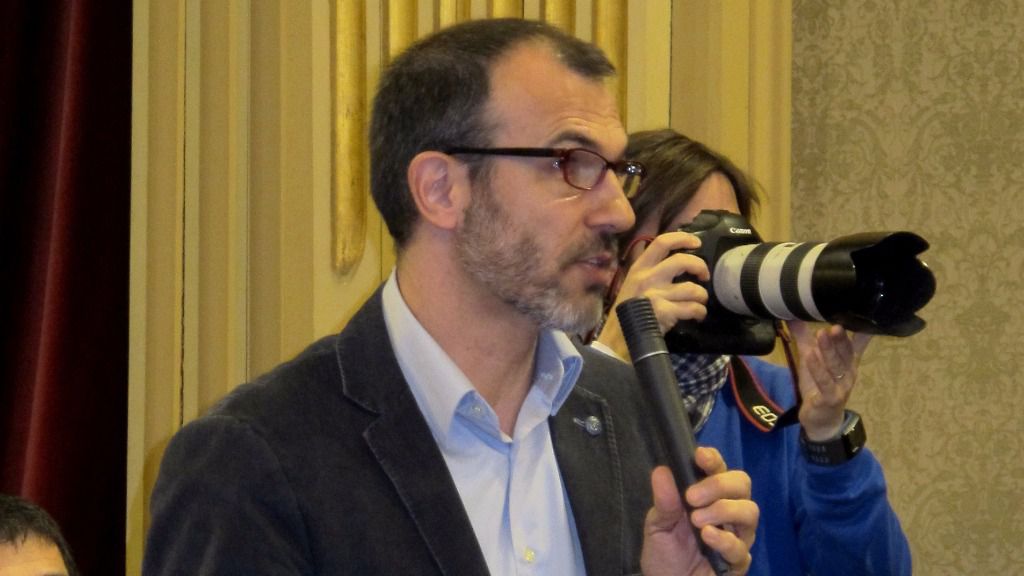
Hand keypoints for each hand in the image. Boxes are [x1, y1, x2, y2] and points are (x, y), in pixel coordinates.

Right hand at [598, 232, 709, 358]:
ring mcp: (656, 295)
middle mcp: (648, 278)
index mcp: (639, 268)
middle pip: (682, 261)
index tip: (696, 243)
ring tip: (700, 301)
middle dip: (700, 266)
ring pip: (693, 288)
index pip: (661, 243)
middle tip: (704, 275)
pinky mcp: (665, 312)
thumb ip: (651, 271)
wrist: (619, 338)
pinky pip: (693, 308)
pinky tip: (698, 315)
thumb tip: (678, 262)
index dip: (682, 238)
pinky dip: (700, 312)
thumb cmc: (628, 310)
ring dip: (702, 296)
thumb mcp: (633, 284)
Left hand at [641, 447, 757, 575]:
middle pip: (742, 483)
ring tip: (698, 520)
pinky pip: (742, 547)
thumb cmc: (665, 552)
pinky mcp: (739, 561)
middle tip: (692, 497)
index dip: (713, 459)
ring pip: (750, 511)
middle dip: (719, 484)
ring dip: (724, 510)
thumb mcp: (657, 525)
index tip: (700, 456)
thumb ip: (663, 502)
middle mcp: (728, 511)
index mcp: (707, 496)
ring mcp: (737, 535)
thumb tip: (662, 470)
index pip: (718, 469)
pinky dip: (725, 539)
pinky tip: (707, 536)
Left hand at [788, 321, 872, 440]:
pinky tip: (809, 356)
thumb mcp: (810, 360)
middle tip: (834, 325)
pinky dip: (817, 369)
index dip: (860, 332)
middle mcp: (848, 373)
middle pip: (845, 353)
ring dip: (829, 350)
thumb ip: (804, 338)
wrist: (821, 420)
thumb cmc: (818, 386)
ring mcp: (840, 386)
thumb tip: (793, 314)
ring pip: (836, 366)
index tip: (858, 316)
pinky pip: (824, 382)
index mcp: (848, 362)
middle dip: (840, 339)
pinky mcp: (829, 398)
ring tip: (822, 335)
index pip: (856, 344)